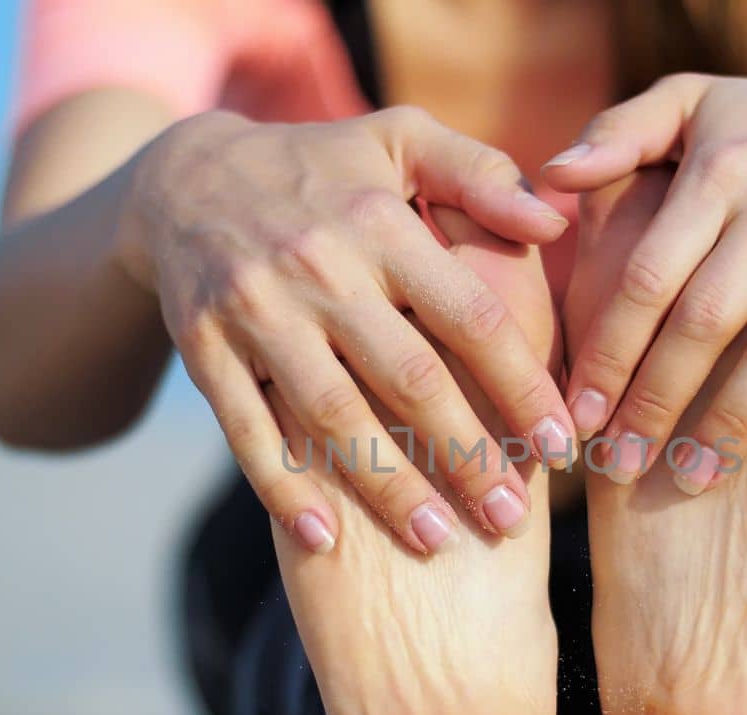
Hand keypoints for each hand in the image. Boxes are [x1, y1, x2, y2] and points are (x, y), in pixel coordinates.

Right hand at [120, 107, 576, 554]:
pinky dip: (283, 489)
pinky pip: (246, 430)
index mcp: (380, 222)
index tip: (559, 447)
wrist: (187, 177)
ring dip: (387, 486)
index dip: (520, 385)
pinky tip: (326, 541)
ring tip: (439, 543)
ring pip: (332, 415)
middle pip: (409, 378)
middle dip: (467, 455)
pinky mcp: (203, 347)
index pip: (469, 316)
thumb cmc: (324, 168)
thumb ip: (483, 176)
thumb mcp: (402, 140)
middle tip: (512, 517)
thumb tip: (557, 223)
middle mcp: (319, 267)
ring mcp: (256, 310)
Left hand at [544, 62, 746, 491]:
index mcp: (722, 167)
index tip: (578, 416)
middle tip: (621, 464)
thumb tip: (551, 178)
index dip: (610, 351)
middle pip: (709, 320)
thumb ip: (616, 134)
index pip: (651, 274)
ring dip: (737, 424)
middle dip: (657, 401)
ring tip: (694, 481)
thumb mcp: (688, 104)